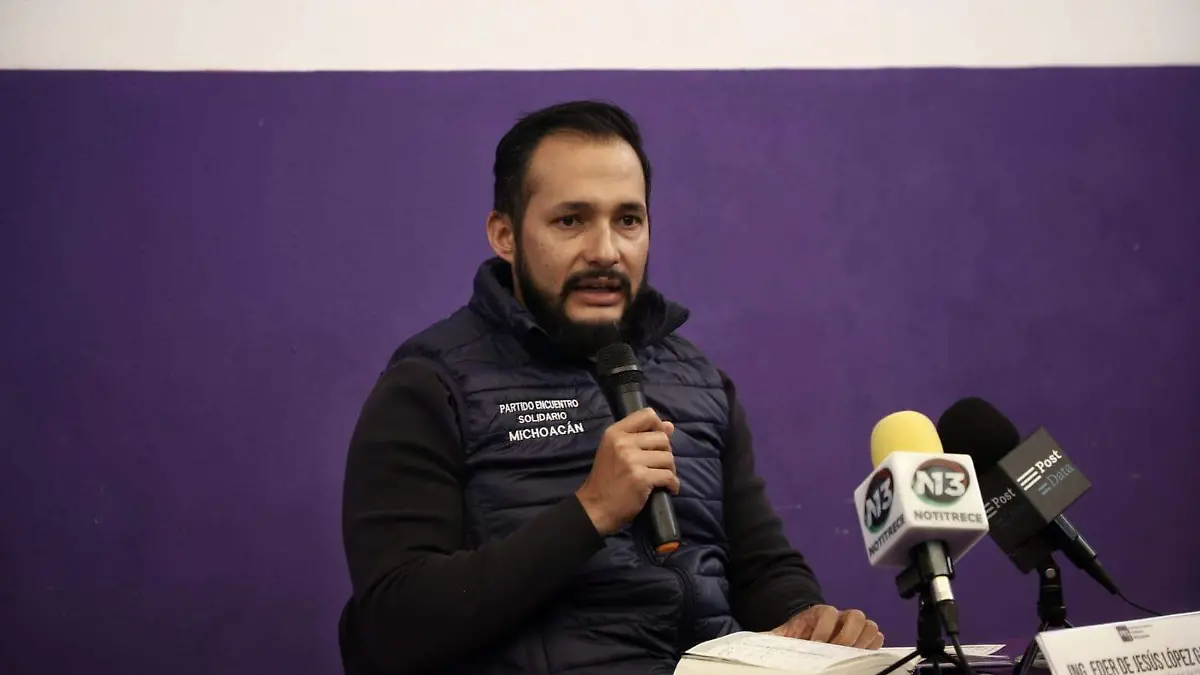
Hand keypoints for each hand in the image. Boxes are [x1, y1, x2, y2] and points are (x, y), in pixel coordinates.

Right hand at [576, 408, 677, 535]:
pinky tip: (667, 488)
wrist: (595, 507)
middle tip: (658, 466)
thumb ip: (640, 436)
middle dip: (665, 453)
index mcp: (615, 433)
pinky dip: (672, 484)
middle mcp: (623, 443)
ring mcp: (632, 460)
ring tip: (661, 478)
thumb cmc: (605, 480)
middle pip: (662, 438)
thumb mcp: (615, 451)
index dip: (658, 426)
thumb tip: (670, 426)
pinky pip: (669, 476)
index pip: (647, 415)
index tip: (657, 442)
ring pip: (668, 458)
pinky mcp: (641, 478)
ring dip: (669, 470)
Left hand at [770, 605, 883, 649]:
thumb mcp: (781, 637)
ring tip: (851, 657)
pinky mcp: (863, 640)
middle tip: (836, 651)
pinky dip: (873, 647)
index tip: (816, 643)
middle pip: (856, 616)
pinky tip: (860, 659)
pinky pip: (877, 638)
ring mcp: (854, 628)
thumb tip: (755, 640)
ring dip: (863, 641)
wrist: (804, 640)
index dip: (824, 628)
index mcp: (818, 614)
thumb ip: (770, 638)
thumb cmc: (794, 640)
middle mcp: (840, 617)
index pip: (828, 612)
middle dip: (848, 635)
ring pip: (870, 626)